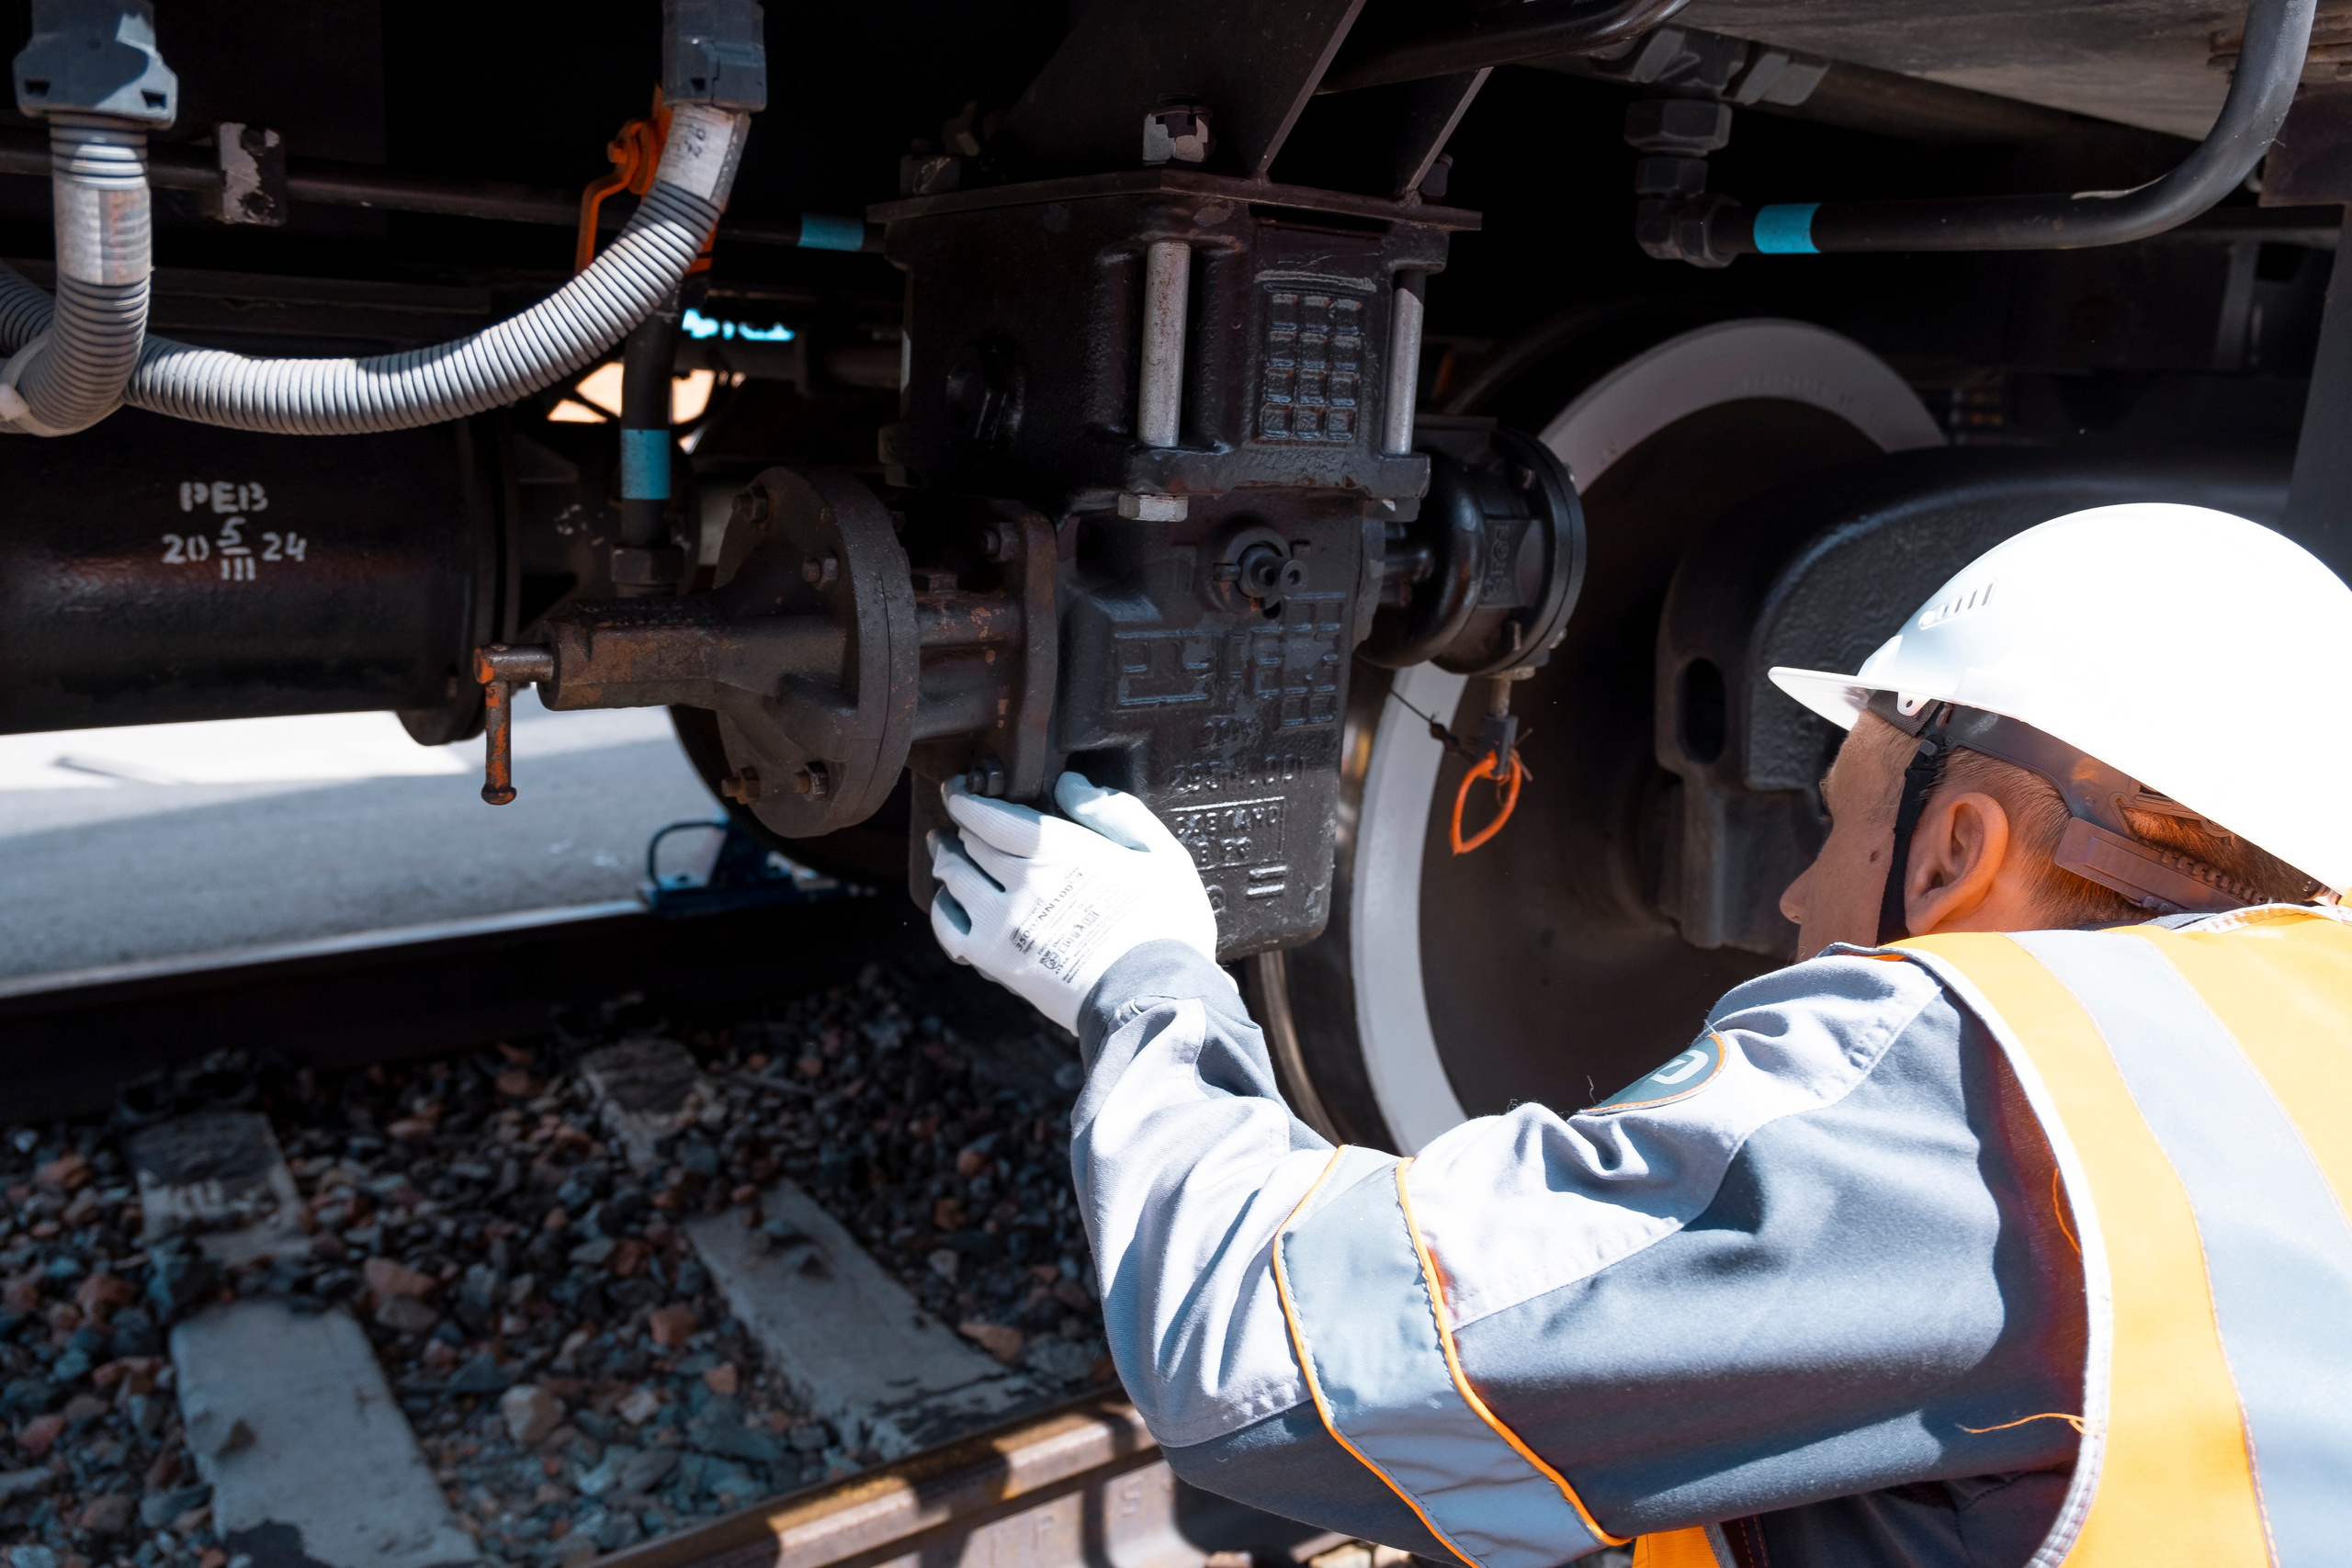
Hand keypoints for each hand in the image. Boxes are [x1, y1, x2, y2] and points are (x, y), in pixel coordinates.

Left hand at [928, 771, 1223, 1030]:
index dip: (966, 800)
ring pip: (954, 879)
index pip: (990, 815)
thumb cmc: (1167, 926)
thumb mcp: (1161, 855)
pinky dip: (943, 910)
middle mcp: (1020, 881)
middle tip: (956, 820)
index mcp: (1057, 850)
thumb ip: (1115, 813)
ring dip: (944, 860)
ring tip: (942, 851)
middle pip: (970, 844)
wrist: (1154, 999)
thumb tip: (1069, 785)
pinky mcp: (997, 961)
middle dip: (959, 827)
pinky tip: (950, 902)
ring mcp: (1003, 923)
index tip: (958, 792)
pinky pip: (950, 929)